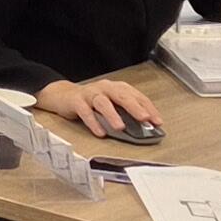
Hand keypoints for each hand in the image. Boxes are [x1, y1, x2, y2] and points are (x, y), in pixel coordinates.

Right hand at [38, 75, 159, 139]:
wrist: (63, 96)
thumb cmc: (91, 102)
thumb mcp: (111, 105)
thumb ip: (125, 113)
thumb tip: (143, 128)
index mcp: (117, 88)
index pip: (136, 96)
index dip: (148, 108)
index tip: (157, 121)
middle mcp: (105, 88)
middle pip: (122, 96)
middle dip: (134, 108)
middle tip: (144, 119)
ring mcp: (90, 94)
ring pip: (103, 103)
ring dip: (112, 115)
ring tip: (120, 127)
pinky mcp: (77, 101)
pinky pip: (86, 112)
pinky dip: (93, 122)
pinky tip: (100, 132)